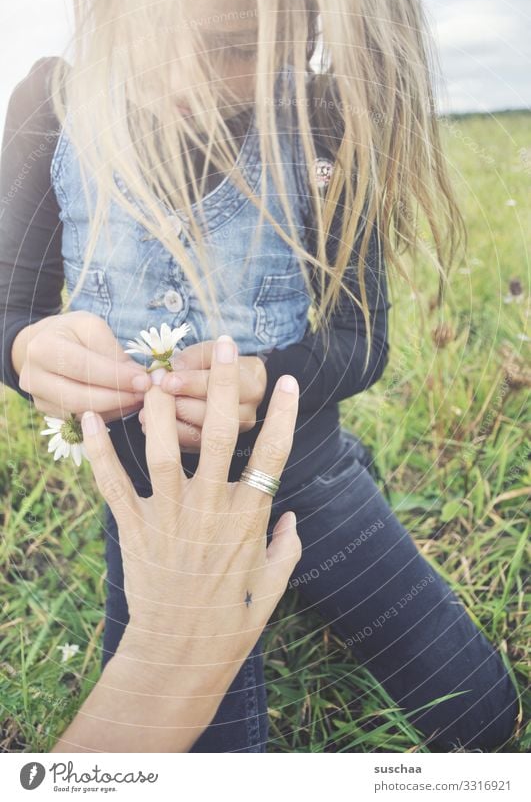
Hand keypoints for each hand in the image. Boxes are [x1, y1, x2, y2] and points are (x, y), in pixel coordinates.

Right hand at [14, 312, 146, 422]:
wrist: (42, 344)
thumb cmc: (71, 332)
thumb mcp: (90, 327)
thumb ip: (112, 350)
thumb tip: (139, 376)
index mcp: (42, 349)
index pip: (83, 367)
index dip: (116, 376)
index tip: (144, 380)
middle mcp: (33, 378)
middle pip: (80, 397)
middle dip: (118, 397)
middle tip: (146, 394)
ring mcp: (38, 399)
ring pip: (81, 413)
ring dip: (115, 409)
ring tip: (139, 399)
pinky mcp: (48, 412)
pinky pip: (81, 420)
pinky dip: (107, 415)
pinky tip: (125, 406)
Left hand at [80, 335, 299, 661]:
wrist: (177, 659)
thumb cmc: (229, 625)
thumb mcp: (272, 589)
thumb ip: (287, 548)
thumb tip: (292, 514)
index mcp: (247, 517)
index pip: (271, 454)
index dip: (282, 414)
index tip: (286, 381)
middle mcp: (209, 507)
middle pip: (218, 433)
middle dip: (223, 384)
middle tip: (225, 345)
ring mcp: (168, 514)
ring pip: (162, 448)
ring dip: (159, 408)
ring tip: (157, 374)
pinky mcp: (133, 527)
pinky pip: (112, 482)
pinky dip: (97, 450)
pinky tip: (87, 418)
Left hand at [136, 340, 267, 451]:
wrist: (216, 383)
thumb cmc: (209, 363)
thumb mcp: (205, 352)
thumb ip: (192, 358)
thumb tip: (175, 369)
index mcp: (253, 386)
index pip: (226, 387)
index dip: (193, 383)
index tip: (168, 379)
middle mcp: (248, 415)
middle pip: (215, 415)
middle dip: (180, 404)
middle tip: (156, 396)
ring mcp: (234, 437)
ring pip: (202, 435)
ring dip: (170, 423)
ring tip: (145, 411)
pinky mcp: (215, 453)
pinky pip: (190, 448)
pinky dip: (167, 438)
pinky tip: (149, 426)